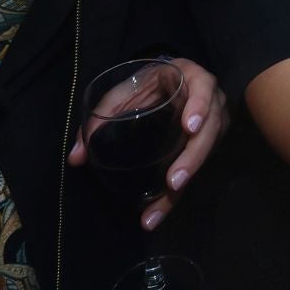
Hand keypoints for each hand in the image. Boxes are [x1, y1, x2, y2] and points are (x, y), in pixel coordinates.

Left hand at [68, 58, 227, 229]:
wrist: (166, 86)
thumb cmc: (146, 85)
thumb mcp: (123, 92)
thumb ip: (100, 118)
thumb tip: (76, 157)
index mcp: (191, 78)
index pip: (204, 88)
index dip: (200, 106)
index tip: (189, 127)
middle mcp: (211, 102)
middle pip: (210, 130)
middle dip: (192, 158)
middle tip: (173, 182)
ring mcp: (213, 125)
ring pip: (206, 154)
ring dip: (184, 181)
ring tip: (161, 203)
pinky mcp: (206, 147)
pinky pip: (195, 171)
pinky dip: (176, 194)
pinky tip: (157, 212)